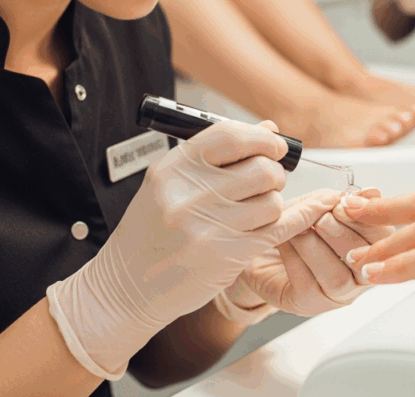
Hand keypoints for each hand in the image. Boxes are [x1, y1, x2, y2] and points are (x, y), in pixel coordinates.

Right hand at [46, 120, 340, 378]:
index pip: (232, 136)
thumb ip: (219, 154)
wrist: (126, 286)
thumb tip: (270, 128)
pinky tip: (285, 221)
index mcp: (174, 169)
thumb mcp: (171, 184)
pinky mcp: (225, 256)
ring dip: (274, 204)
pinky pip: (276, 231)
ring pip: (273, 202)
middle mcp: (189, 195)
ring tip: (258, 211)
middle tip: (269, 183)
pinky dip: (288, 224)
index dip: (264, 138)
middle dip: (275, 173)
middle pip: (262, 169)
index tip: (275, 146)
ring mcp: (207, 227)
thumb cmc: (151, 231)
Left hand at [220, 188, 393, 317]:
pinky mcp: (309, 304)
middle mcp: (358, 275)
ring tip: (300, 228)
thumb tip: (372, 192)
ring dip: (317, 247)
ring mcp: (336, 294)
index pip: (384, 238)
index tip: (346, 202)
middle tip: (322, 216)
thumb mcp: (319, 204)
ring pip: (338, 277)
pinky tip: (285, 242)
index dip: (367, 219)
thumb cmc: (293, 226)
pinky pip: (308, 285)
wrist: (259, 246)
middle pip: (365, 262)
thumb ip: (344, 200)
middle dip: (342, 232)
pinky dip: (295, 258)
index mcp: (369, 248)